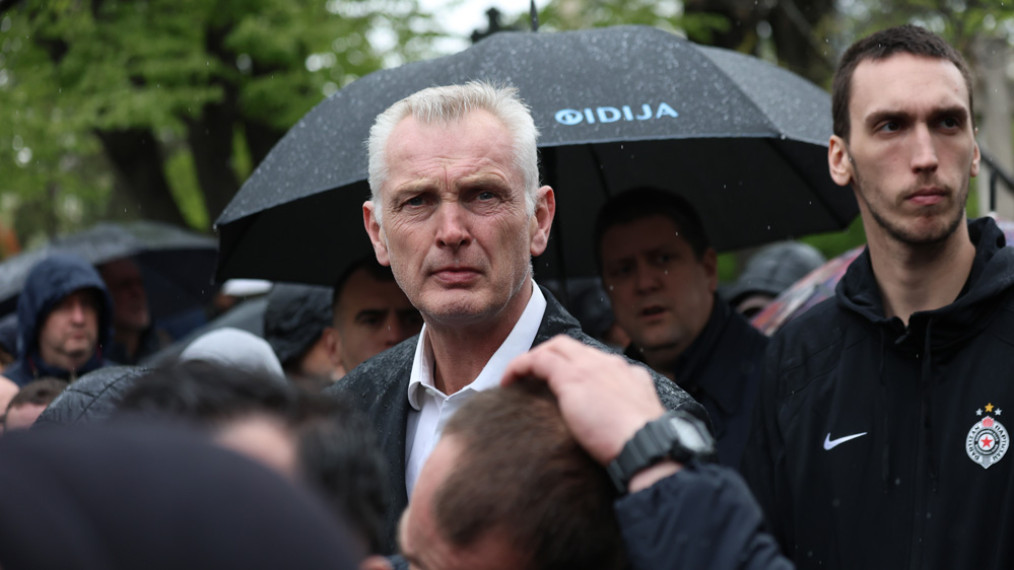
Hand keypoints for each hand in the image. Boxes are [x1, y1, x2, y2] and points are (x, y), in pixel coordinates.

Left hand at [501, 335, 665, 465]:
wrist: (647, 446)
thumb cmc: (645, 447)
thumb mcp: (641, 423)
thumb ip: (628, 414)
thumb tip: (617, 424)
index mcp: (628, 374)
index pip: (594, 360)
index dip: (574, 367)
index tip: (560, 384)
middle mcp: (609, 364)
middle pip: (572, 348)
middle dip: (550, 357)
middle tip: (533, 377)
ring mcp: (591, 367)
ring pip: (554, 348)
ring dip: (533, 360)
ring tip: (516, 378)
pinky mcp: (572, 378)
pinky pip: (537, 360)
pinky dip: (520, 366)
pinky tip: (508, 382)